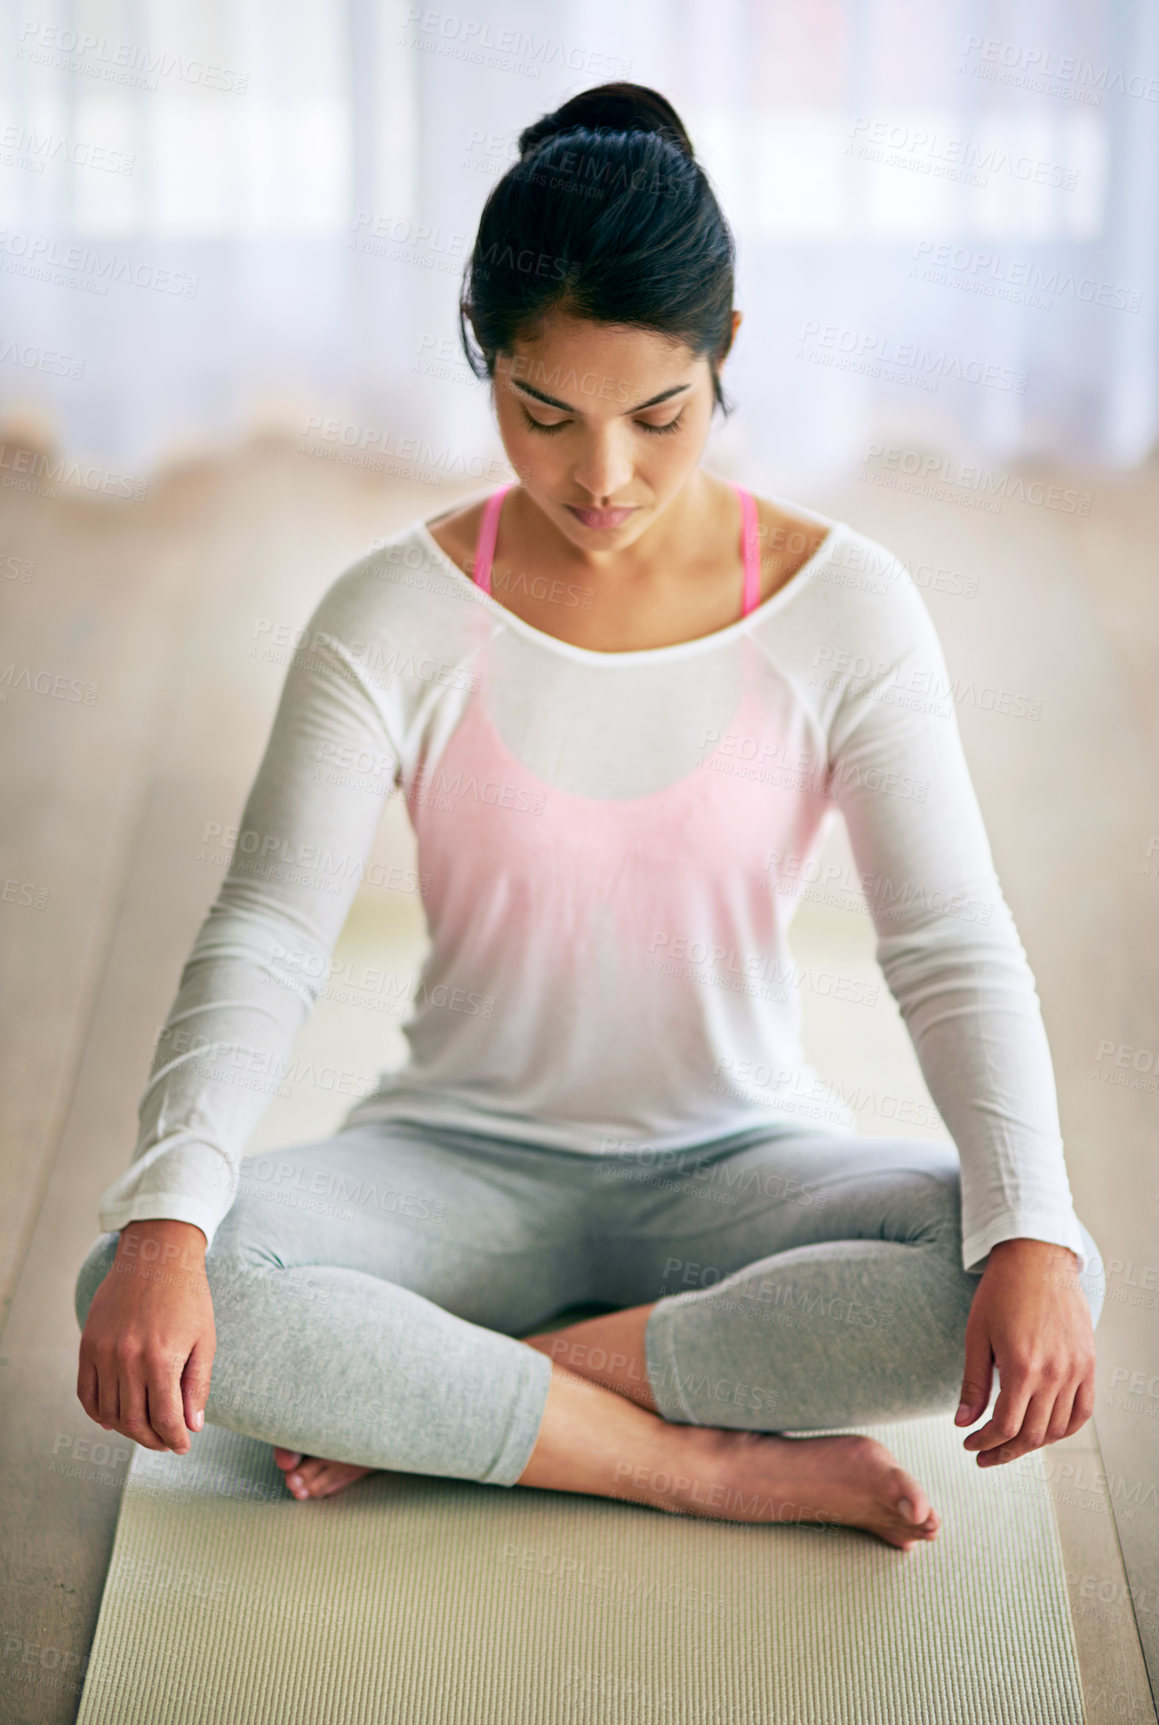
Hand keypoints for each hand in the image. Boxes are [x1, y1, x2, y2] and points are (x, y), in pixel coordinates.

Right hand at [77, 1219, 214, 1453]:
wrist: (156, 1255)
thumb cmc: (188, 1296)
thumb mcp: (204, 1339)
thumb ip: (197, 1385)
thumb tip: (192, 1426)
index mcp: (162, 1359)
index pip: (165, 1419)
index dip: (175, 1439)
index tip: (182, 1446)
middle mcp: (129, 1359)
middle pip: (134, 1421)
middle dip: (152, 1440)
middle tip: (166, 1442)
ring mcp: (104, 1352)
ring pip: (109, 1412)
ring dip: (127, 1430)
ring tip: (144, 1430)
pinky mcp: (88, 1344)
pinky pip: (86, 1393)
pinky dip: (97, 1413)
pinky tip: (112, 1420)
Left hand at [955, 1237, 1095, 1466]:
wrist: (1037, 1259)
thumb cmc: (1001, 1292)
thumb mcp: (976, 1335)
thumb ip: (973, 1383)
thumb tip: (962, 1422)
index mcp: (1022, 1367)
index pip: (1005, 1426)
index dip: (985, 1442)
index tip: (968, 1443)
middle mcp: (1054, 1373)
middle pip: (1032, 1434)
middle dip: (1004, 1450)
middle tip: (983, 1453)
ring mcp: (1076, 1370)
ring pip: (1058, 1428)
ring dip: (1033, 1443)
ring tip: (1010, 1442)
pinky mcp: (1088, 1363)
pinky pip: (1082, 1411)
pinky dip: (1064, 1428)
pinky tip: (1044, 1430)